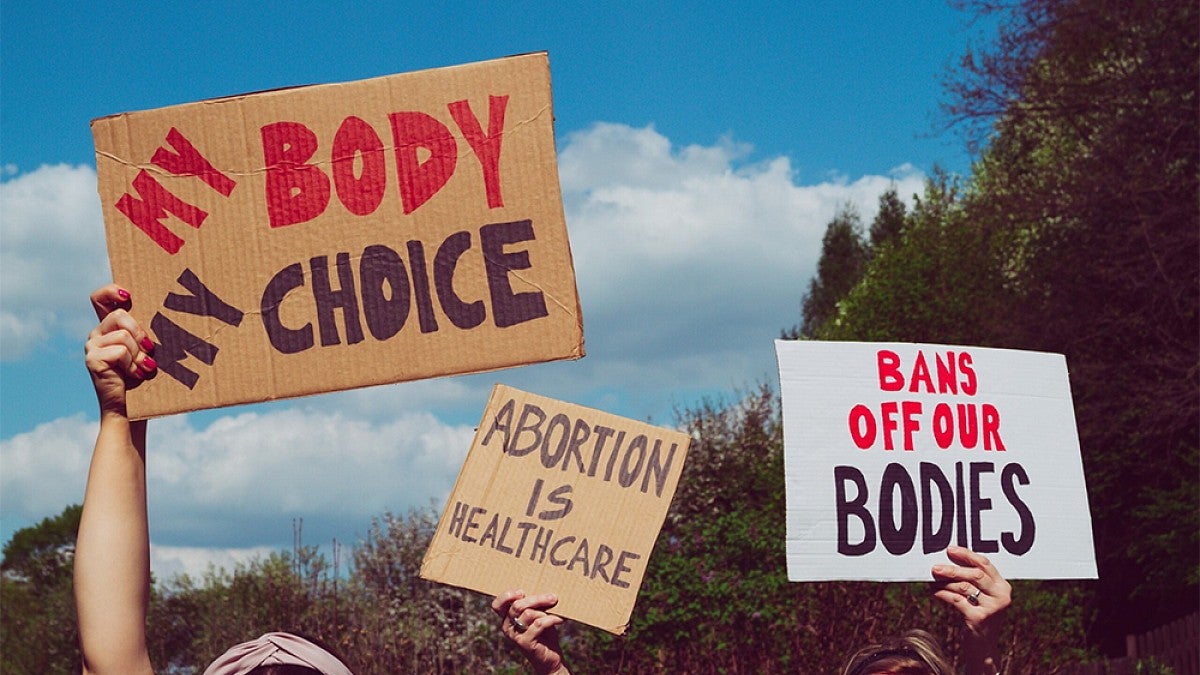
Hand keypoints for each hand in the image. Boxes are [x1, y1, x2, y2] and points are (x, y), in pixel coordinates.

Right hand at [85, 285, 155, 415]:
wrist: (134, 405)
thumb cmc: (146, 374)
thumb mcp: (148, 347)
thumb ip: (148, 331)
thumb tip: (173, 313)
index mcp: (110, 326)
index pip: (100, 297)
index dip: (111, 291)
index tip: (128, 295)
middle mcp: (98, 333)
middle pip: (120, 314)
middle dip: (140, 332)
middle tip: (149, 349)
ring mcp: (92, 345)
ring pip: (123, 335)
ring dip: (139, 354)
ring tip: (143, 368)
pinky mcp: (93, 359)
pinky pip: (120, 351)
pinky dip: (133, 364)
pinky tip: (135, 375)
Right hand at [492, 589, 568, 674]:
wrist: (550, 657)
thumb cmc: (544, 633)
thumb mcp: (537, 615)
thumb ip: (534, 605)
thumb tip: (543, 593)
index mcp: (507, 618)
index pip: (497, 605)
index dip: (507, 596)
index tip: (522, 592)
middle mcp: (507, 626)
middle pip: (517, 605)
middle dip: (537, 599)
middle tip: (553, 598)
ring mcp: (514, 636)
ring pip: (528, 613)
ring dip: (545, 610)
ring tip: (555, 612)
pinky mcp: (524, 643)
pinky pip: (538, 624)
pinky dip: (551, 620)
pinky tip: (559, 620)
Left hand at [931, 546, 1009, 674]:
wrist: (983, 648)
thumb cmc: (979, 616)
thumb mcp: (982, 598)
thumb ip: (973, 581)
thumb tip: (946, 560)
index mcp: (1003, 586)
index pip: (985, 564)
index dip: (967, 554)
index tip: (950, 549)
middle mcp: (1002, 596)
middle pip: (975, 574)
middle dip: (953, 569)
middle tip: (935, 567)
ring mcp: (992, 608)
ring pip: (964, 587)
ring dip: (944, 582)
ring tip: (932, 579)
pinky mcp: (980, 619)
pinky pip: (956, 600)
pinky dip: (942, 593)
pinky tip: (933, 591)